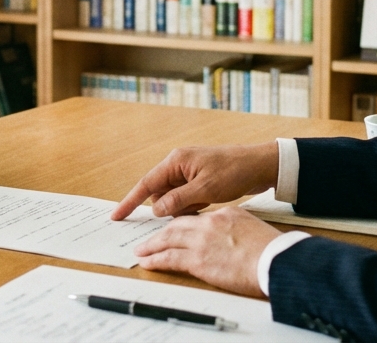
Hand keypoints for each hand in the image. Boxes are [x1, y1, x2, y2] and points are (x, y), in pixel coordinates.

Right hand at [111, 142, 278, 219]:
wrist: (260, 165)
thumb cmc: (234, 172)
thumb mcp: (205, 190)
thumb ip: (177, 201)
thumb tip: (156, 210)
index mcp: (176, 161)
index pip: (146, 184)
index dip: (130, 201)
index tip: (116, 216)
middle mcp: (178, 164)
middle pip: (160, 193)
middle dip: (170, 206)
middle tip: (194, 205)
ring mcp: (188, 172)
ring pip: (173, 198)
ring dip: (184, 207)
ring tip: (205, 201)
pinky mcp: (198, 179)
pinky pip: (186, 197)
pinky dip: (192, 204)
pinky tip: (208, 202)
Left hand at [134, 207, 283, 296]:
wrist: (275, 260)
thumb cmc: (271, 249)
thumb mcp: (252, 227)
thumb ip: (237, 226)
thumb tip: (233, 232)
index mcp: (223, 214)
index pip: (196, 218)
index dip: (182, 225)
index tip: (174, 230)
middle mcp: (209, 224)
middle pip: (177, 226)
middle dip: (161, 233)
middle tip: (150, 239)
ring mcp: (201, 241)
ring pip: (168, 240)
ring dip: (152, 246)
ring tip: (142, 251)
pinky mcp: (198, 260)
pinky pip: (169, 258)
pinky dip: (155, 260)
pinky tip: (148, 262)